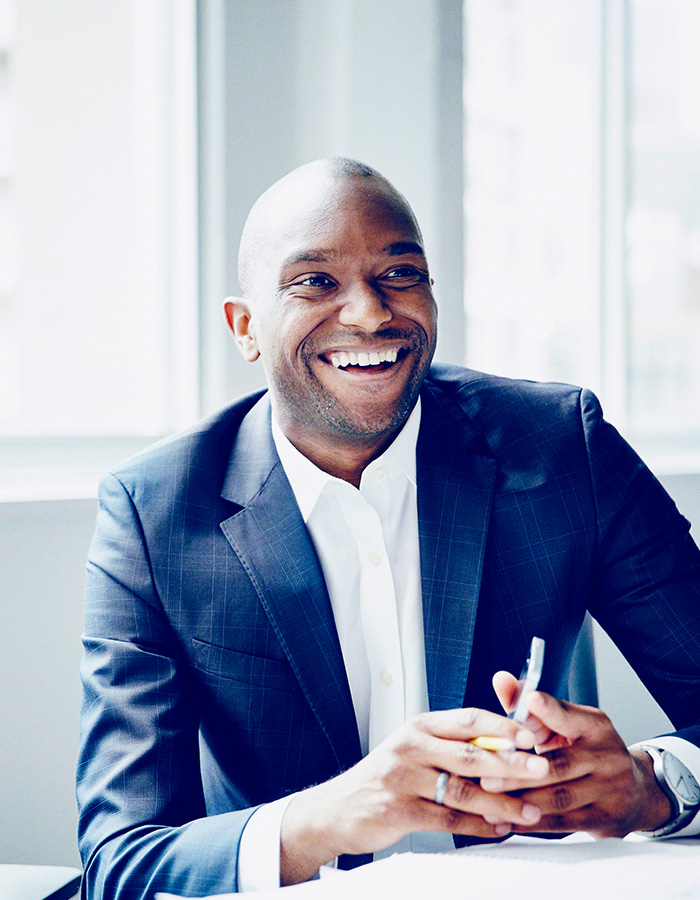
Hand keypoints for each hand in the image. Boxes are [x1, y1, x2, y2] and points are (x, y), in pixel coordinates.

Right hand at [280, 706, 549, 884]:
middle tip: (542, 769)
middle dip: (511, 763)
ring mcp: (403, 778)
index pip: (468, 719)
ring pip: (464, 791)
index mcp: (419, 726)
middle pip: (471, 753)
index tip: (532, 736)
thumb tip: (505, 748)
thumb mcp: (414, 749)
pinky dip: (478, 827)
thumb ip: (452, 746)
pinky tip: (499, 829)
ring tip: (529, 811)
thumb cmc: (385, 777)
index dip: (503, 726)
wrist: (339, 808)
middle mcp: (411, 746)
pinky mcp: (399, 811)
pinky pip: (448, 820)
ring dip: (502, 803)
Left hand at [483, 672, 672, 838]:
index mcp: (595, 726)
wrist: (635, 792)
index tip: (530, 701)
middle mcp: (606, 756)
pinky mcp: (605, 819)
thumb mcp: (565, 725)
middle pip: (559, 764)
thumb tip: (502, 681)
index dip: (549, 709)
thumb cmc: (586, 752)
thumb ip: (531, 707)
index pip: (570, 715)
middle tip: (487, 776)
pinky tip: (509, 818)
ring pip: (559, 797)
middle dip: (519, 772)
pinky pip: (563, 823)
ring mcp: (609, 790)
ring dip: (520, 800)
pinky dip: (532, 822)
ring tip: (490, 800)